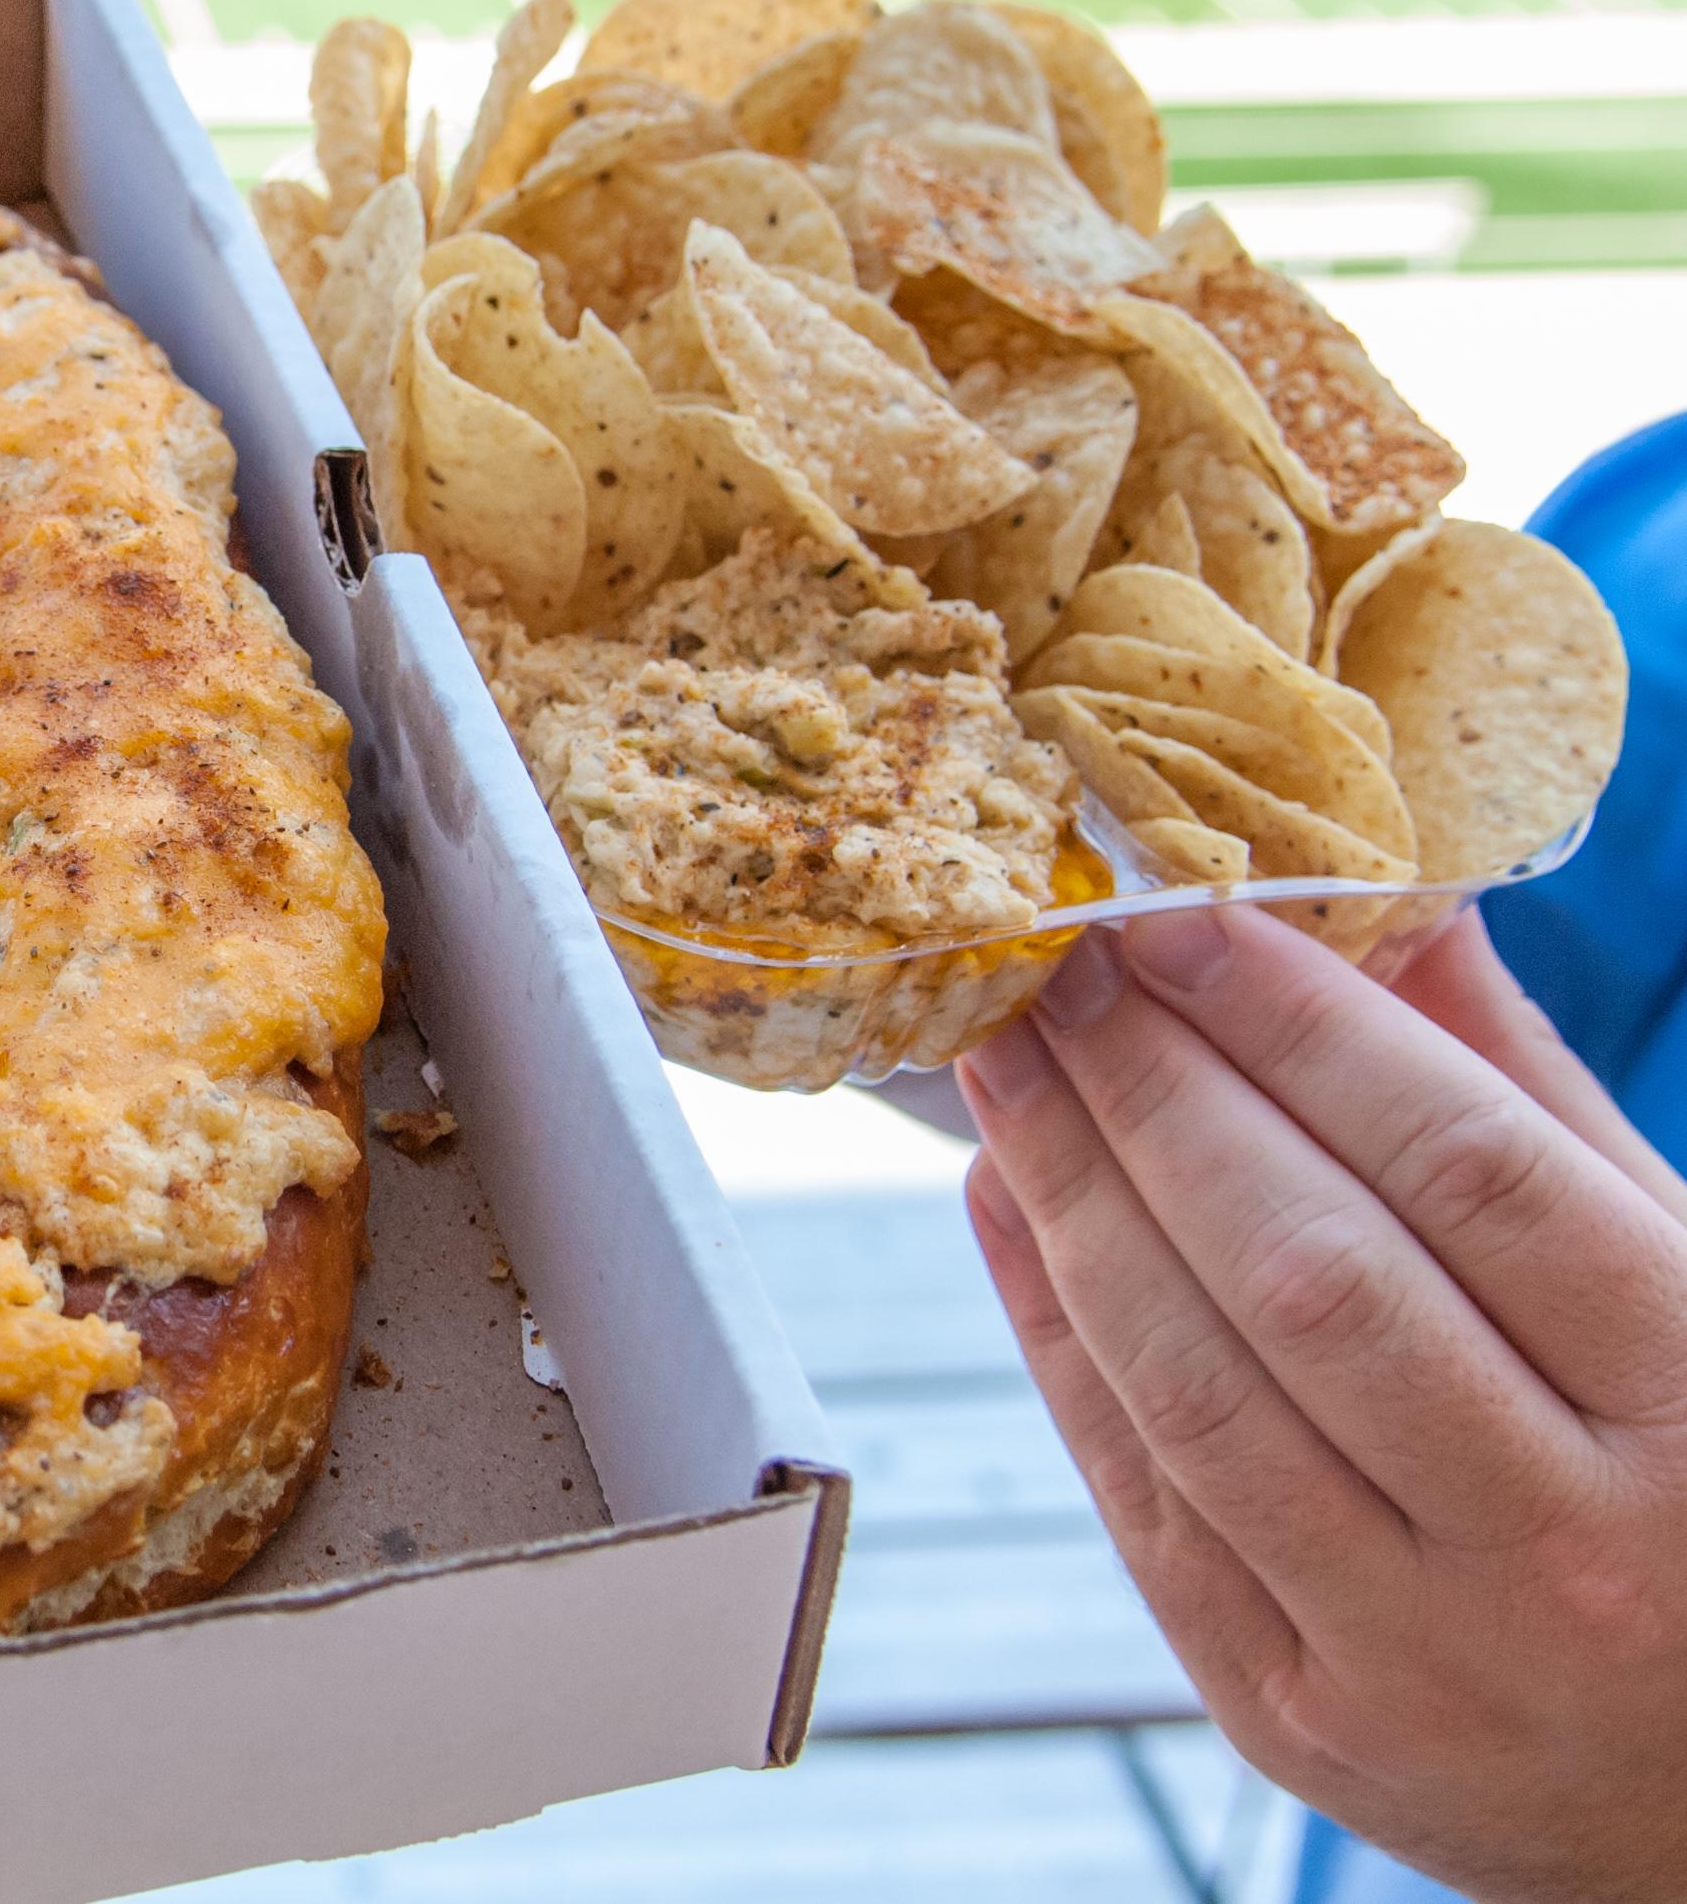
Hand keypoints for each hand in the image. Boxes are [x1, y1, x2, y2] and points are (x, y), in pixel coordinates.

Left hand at [956, 907, 1686, 1903]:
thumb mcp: (1683, 1284)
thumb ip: (1528, 1106)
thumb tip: (1382, 898)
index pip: (1469, 1176)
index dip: (1306, 1032)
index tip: (1178, 923)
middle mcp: (1570, 1549)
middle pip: (1312, 1277)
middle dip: (1157, 1099)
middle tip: (1051, 970)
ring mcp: (1428, 1656)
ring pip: (1202, 1393)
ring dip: (1075, 1205)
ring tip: (1002, 1071)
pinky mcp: (1299, 1723)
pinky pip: (1147, 1506)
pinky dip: (1058, 1342)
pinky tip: (1007, 1213)